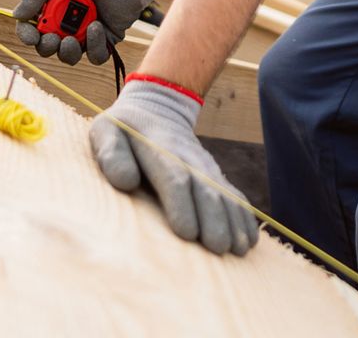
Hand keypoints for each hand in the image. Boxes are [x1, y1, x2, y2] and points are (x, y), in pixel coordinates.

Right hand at [12, 0, 172, 64]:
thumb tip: (17, 16)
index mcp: (53, 4)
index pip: (32, 26)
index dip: (27, 34)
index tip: (31, 35)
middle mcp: (67, 21)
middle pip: (47, 46)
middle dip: (45, 47)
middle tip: (52, 39)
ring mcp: (85, 32)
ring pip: (68, 55)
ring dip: (66, 51)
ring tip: (72, 39)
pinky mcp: (105, 40)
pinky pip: (94, 56)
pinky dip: (93, 46)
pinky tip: (97, 27)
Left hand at [92, 78, 257, 255]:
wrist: (157, 108)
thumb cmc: (125, 129)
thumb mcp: (107, 131)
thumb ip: (111, 153)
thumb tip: (125, 180)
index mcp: (158, 148)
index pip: (174, 176)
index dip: (182, 204)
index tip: (187, 233)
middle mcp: (188, 157)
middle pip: (205, 189)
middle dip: (214, 219)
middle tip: (218, 248)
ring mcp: (205, 166)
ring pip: (224, 193)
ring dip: (234, 221)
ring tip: (238, 249)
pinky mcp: (215, 175)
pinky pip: (234, 195)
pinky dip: (244, 216)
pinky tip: (250, 240)